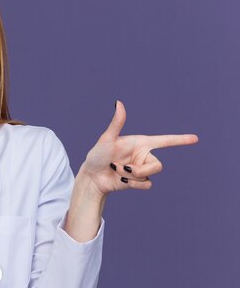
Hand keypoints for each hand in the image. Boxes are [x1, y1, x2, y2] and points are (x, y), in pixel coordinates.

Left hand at [78, 100, 198, 196]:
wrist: (91, 177)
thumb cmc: (97, 155)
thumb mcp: (107, 139)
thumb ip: (116, 123)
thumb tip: (118, 102)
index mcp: (140, 143)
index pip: (164, 141)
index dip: (180, 140)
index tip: (195, 138)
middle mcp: (143, 155)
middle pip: (158, 166)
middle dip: (140, 170)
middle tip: (122, 167)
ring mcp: (141, 169)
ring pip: (150, 175)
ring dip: (131, 176)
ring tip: (117, 171)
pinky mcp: (138, 181)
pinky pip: (146, 185)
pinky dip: (133, 184)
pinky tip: (121, 181)